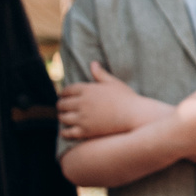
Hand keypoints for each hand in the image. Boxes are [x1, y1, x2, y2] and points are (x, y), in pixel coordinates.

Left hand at [59, 64, 174, 141]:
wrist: (134, 115)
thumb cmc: (126, 98)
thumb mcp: (113, 83)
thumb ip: (100, 74)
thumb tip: (93, 63)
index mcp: (87, 90)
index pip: (67, 90)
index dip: (63, 93)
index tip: (62, 95)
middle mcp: (82, 103)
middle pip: (62, 104)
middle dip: (61, 105)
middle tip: (61, 107)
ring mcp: (83, 118)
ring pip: (63, 117)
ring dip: (61, 117)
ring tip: (62, 117)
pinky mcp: (86, 131)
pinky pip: (69, 132)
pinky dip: (64, 132)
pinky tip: (64, 131)